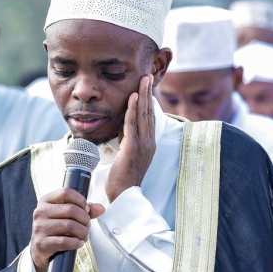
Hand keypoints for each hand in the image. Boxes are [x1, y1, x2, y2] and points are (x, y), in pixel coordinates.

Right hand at [29, 188, 105, 271]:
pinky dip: (76, 242)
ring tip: (84, 235)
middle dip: (85, 219)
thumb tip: (100, 208)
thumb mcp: (67, 216)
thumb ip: (84, 210)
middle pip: (71, 210)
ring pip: (70, 226)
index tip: (86, 209)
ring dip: (82, 232)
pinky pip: (65, 241)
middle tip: (87, 226)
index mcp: (45, 201)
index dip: (81, 200)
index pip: (66, 192)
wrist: (40, 250)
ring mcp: (39, 228)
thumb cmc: (56, 230)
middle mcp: (40, 212)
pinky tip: (78, 243)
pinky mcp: (41, 243)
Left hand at [105, 75, 156, 202]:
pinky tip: (133, 97)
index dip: (149, 101)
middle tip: (148, 76)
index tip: (147, 87)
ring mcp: (143, 145)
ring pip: (144, 115)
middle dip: (148, 93)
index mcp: (149, 144)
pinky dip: (133, 109)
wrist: (124, 195)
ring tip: (143, 80)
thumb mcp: (126, 153)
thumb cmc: (123, 177)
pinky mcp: (133, 147)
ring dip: (143, 96)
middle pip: (149, 113)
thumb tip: (123, 125)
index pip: (149, 118)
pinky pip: (133, 124)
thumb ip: (127, 139)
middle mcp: (149, 143)